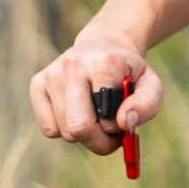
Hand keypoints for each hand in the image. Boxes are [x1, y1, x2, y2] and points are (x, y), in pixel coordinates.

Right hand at [29, 25, 163, 156]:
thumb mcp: (151, 85)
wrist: (104, 46)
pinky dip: (64, 130)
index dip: (116, 129)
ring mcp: (52, 74)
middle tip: (110, 134)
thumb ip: (146, 105)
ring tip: (96, 118)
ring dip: (84, 136)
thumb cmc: (129, 72)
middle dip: (98, 142)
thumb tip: (124, 123)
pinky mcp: (37, 83)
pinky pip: (49, 129)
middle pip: (78, 128)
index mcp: (104, 63)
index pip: (105, 118)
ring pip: (63, 132)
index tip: (123, 121)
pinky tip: (77, 112)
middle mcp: (73, 65)